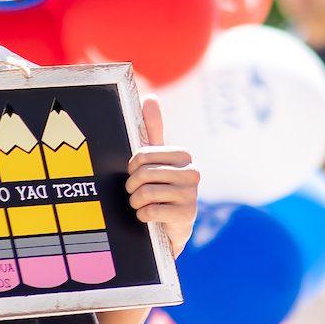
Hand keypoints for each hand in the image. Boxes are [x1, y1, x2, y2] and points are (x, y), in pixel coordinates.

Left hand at [127, 97, 200, 256]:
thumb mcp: (155, 160)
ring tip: (142, 205)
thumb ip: (153, 128)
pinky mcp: (187, 216)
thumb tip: (150, 96)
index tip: (135, 174)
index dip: (132, 167)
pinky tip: (148, 217)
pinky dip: (142, 216)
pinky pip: (151, 211)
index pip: (142, 155)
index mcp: (183, 155)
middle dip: (132, 187)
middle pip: (143, 174)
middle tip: (136, 194)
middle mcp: (192, 173)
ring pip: (145, 193)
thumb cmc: (158, 188)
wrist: (168, 227)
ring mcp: (192, 195)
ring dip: (136, 202)